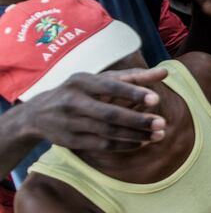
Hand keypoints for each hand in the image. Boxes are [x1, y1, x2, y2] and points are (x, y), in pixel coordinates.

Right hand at [15, 69, 167, 151]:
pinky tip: (141, 142)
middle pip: (109, 114)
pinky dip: (123, 145)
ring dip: (135, 135)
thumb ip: (133, 76)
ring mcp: (70, 123)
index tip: (156, 99)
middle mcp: (73, 102)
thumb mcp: (101, 79)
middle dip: (137, 120)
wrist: (38, 113)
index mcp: (82, 81)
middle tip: (162, 123)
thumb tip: (165, 72)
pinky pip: (101, 145)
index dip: (133, 93)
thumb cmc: (80, 91)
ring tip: (158, 135)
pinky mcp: (70, 141)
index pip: (111, 87)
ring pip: (107, 132)